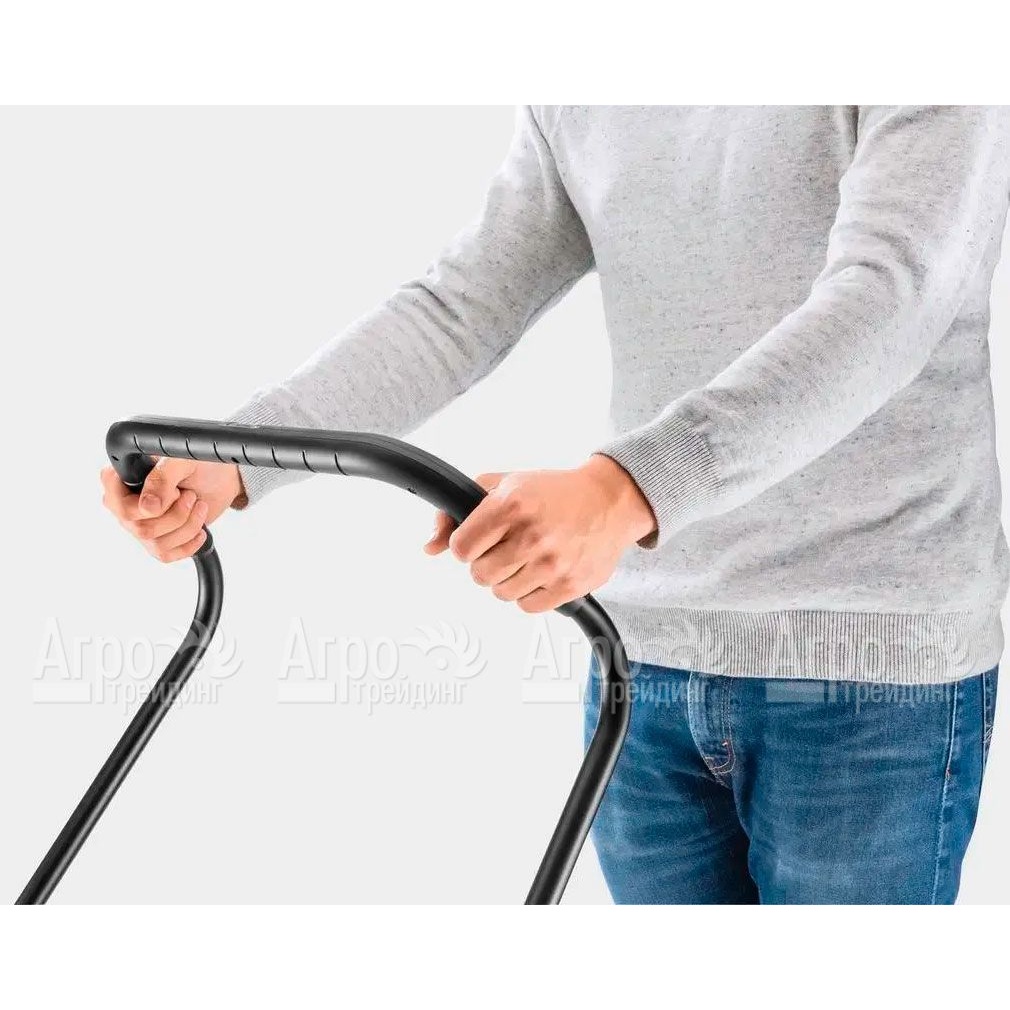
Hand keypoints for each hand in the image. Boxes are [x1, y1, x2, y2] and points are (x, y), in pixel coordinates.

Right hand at [100, 457, 243, 561]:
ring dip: (187, 524)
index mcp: (123, 480)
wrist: (219, 479)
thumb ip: (162, 478)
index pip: (111, 499)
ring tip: (198, 505)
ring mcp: (140, 525)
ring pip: (156, 544)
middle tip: (188, 495)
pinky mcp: (158, 541)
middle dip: (175, 513)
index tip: (172, 492)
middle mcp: (126, 506)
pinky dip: (190, 542)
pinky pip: (166, 555)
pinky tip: (200, 528)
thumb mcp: (181, 461)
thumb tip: (148, 507)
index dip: (142, 501)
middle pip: (139, 527)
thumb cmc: (196, 465)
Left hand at [424, 455, 655, 612]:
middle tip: (506, 549)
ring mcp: (552, 563)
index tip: (481, 540)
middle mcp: (531, 535)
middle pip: (479, 575)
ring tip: (527, 558)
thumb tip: (429, 547)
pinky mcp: (570, 585)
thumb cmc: (552, 492)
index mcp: (510, 505)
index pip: (460, 548)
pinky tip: (541, 573)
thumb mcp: (504, 487)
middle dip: (486, 563)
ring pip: (501, 593)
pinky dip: (529, 594)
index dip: (467, 546)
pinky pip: (528, 607)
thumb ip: (458, 512)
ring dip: (508, 580)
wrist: (609, 501)